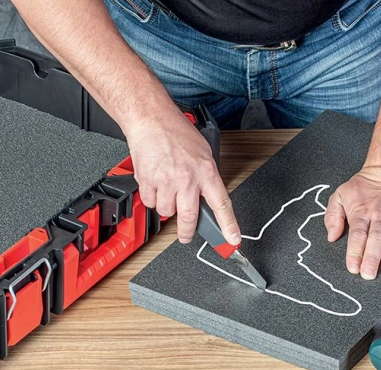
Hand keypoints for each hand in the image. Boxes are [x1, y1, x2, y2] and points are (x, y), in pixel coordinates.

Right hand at [125, 112, 240, 244]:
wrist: (151, 120)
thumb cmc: (177, 132)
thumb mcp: (203, 153)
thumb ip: (206, 177)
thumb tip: (207, 199)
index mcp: (206, 171)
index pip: (222, 204)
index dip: (229, 225)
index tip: (232, 239)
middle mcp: (187, 179)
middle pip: (189, 217)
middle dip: (187, 232)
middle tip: (186, 236)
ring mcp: (166, 181)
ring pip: (167, 212)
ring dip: (167, 207)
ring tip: (167, 190)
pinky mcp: (148, 181)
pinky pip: (150, 202)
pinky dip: (152, 198)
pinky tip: (155, 183)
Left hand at [324, 166, 380, 278]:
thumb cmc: (363, 187)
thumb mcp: (340, 195)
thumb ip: (332, 216)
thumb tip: (332, 237)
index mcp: (361, 212)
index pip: (357, 235)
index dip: (355, 252)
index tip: (353, 267)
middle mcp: (380, 215)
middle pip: (376, 238)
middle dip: (372, 258)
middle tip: (369, 274)